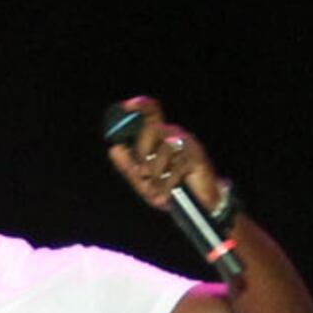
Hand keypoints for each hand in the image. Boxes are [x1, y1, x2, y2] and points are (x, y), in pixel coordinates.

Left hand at [102, 97, 226, 221]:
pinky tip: (166, 195)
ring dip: (155, 173)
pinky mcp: (197, 156)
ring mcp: (187, 143)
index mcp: (159, 136)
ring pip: (164, 147)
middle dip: (141, 153)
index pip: (151, 112)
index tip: (127, 106)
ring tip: (154, 192)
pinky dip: (167, 182)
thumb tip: (113, 149)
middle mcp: (173, 134)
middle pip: (152, 128)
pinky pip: (177, 165)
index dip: (140, 106)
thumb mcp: (143, 181)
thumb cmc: (170, 189)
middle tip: (140, 175)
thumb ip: (128, 166)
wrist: (198, 206)